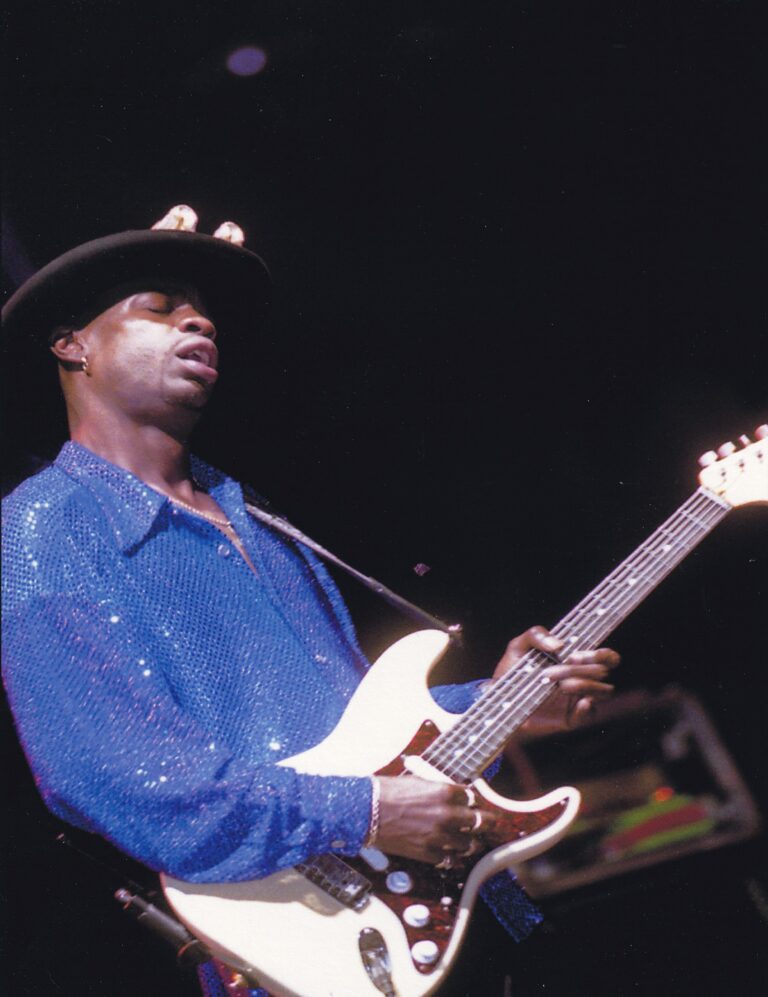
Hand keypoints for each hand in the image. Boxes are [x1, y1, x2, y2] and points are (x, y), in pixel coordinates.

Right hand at [375, 776, 494, 864]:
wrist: (366, 811)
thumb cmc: (386, 792)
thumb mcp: (418, 781)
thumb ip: (439, 790)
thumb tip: (452, 795)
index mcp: (445, 792)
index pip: (472, 798)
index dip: (474, 802)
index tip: (475, 805)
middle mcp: (447, 815)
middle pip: (480, 822)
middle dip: (487, 823)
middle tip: (490, 824)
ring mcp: (439, 836)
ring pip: (468, 844)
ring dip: (471, 842)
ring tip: (474, 842)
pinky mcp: (428, 853)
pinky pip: (450, 860)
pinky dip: (453, 858)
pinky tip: (454, 856)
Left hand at [492, 625, 618, 734]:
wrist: (501, 702)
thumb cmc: (513, 672)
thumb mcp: (518, 647)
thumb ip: (536, 634)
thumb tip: (558, 644)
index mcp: (574, 660)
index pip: (605, 657)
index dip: (605, 655)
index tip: (582, 655)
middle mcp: (581, 678)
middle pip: (602, 671)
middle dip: (582, 668)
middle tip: (557, 670)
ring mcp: (579, 697)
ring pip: (603, 691)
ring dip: (584, 684)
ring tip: (561, 685)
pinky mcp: (573, 717)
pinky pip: (591, 714)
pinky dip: (588, 708)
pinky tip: (578, 702)